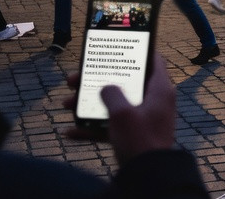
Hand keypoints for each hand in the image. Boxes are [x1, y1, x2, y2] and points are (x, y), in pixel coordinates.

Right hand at [63, 53, 178, 165]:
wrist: (148, 177)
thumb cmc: (141, 141)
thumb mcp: (122, 113)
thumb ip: (111, 94)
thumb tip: (105, 88)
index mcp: (159, 90)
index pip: (153, 60)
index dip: (136, 51)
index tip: (118, 46)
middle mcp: (153, 102)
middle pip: (124, 83)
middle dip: (97, 81)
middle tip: (75, 79)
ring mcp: (143, 119)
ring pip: (113, 105)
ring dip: (89, 105)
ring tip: (66, 104)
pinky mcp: (133, 136)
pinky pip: (110, 127)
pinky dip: (92, 128)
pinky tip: (70, 132)